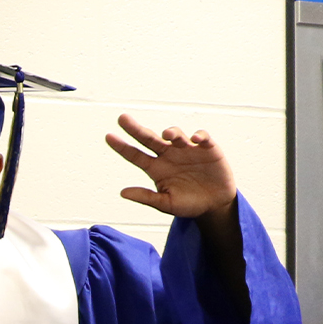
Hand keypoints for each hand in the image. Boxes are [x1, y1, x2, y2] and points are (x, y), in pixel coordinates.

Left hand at [105, 113, 237, 219]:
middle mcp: (168, 155)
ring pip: (175, 135)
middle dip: (135, 129)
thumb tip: (123, 193)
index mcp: (155, 168)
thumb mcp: (166, 204)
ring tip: (167, 134)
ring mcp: (187, 150)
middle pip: (149, 139)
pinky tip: (195, 139)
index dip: (122, 146)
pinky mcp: (208, 149)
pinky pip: (202, 138)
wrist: (214, 205)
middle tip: (122, 118)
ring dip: (171, 132)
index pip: (135, 155)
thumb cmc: (188, 204)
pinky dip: (200, 136)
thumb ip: (146, 198)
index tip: (108, 136)